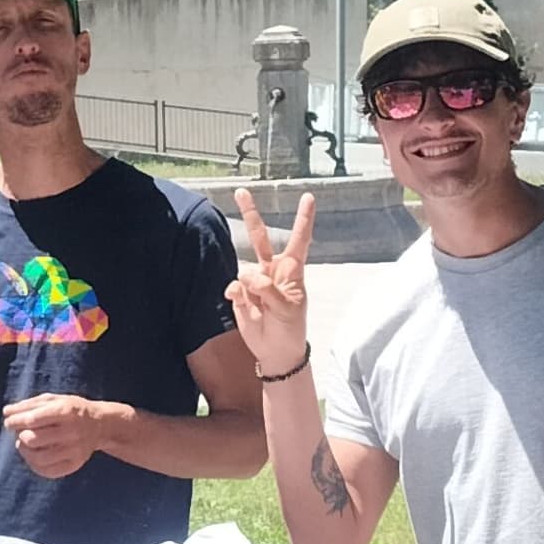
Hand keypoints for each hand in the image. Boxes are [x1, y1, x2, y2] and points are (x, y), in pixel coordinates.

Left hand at [1, 393, 119, 479]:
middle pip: (33, 439)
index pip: (33, 419)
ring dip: (24, 451)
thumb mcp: (53, 399)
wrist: (99, 425)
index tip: (9, 421)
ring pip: (38, 458)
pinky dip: (34, 465)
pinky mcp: (74, 464)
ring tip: (24, 444)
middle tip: (20, 432)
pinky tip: (33, 456)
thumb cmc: (70, 409)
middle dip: (20, 435)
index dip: (15, 421)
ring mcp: (74, 450)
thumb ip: (29, 405)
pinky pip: (48, 471)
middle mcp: (72, 431)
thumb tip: (6, 412)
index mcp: (66, 411)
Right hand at [227, 190, 316, 374]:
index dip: (303, 219)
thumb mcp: (288, 309)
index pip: (300, 240)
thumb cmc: (290, 328)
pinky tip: (242, 303)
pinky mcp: (240, 295)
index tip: (308, 197)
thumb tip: (247, 276)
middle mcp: (272, 271)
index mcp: (292, 271)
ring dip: (250, 284)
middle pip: (260, 237)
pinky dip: (236, 294)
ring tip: (260, 307)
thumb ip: (269, 289)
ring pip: (244, 267)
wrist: (275, 352)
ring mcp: (254, 282)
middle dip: (249, 214)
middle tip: (241, 190)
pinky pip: (234, 287)